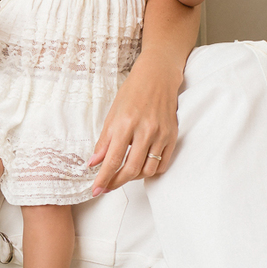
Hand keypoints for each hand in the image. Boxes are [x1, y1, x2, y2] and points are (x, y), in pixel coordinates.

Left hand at [88, 46, 181, 195]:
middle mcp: (145, 130)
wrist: (158, 77)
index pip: (113, 160)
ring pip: (147, 170)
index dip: (103, 178)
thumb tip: (93, 163)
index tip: (96, 190)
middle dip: (116, 183)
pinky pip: (162, 164)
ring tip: (124, 173)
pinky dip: (150, 171)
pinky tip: (141, 166)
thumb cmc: (132, 93)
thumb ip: (104, 141)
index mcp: (126, 124)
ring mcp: (161, 134)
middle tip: (107, 187)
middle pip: (130, 170)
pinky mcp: (173, 136)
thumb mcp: (112, 114)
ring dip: (133, 177)